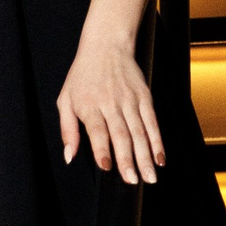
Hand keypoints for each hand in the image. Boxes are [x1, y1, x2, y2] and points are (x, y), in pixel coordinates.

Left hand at [57, 27, 164, 183]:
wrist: (107, 45)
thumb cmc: (83, 75)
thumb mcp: (65, 100)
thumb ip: (67, 130)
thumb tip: (69, 156)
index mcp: (89, 105)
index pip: (97, 130)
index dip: (102, 149)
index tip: (107, 167)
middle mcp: (111, 103)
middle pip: (121, 134)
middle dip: (128, 159)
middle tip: (133, 180)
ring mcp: (130, 100)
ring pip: (140, 132)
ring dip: (146, 155)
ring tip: (149, 176)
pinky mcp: (145, 97)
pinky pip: (152, 122)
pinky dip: (157, 141)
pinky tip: (160, 158)